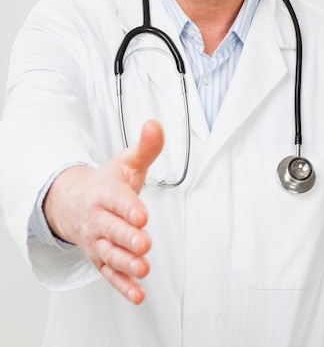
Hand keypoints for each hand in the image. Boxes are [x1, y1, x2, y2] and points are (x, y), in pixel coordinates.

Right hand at [43, 119, 163, 303]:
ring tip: (142, 269)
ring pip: (109, 254)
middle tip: (144, 244)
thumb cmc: (106, 183)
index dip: (128, 207)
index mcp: (105, 193)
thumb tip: (155, 125)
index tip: (141, 215)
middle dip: (127, 237)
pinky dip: (122, 285)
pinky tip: (137, 293)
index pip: (116, 200)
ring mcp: (97, 240)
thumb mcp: (126, 162)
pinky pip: (109, 274)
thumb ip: (146, 147)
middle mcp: (98, 218)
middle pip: (111, 229)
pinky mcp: (100, 258)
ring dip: (125, 264)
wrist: (73, 202)